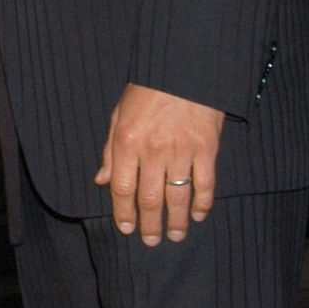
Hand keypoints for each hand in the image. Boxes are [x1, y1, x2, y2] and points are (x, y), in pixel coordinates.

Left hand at [95, 83, 223, 245]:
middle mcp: (153, 150)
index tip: (126, 228)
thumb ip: (110, 151)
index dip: (123, 213)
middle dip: (149, 224)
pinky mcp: (206, 147)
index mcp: (127, 141)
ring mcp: (182, 150)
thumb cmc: (147, 90)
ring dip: (176, 220)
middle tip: (151, 240)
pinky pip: (205, 183)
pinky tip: (198, 215)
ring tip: (175, 235)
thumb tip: (101, 181)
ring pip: (177, 196)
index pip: (122, 188)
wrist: (183, 67)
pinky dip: (202, 203)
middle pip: (149, 198)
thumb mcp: (118, 115)